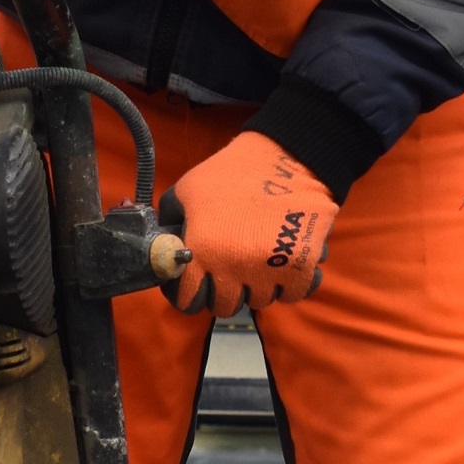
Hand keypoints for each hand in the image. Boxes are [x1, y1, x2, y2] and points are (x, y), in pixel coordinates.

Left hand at [158, 131, 336, 316]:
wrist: (288, 156)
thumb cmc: (233, 172)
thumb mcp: (188, 190)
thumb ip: (170, 220)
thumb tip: (163, 242)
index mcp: (202, 252)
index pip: (187, 302)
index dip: (188, 295)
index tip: (195, 285)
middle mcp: (233, 270)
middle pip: (224, 306)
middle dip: (223, 291)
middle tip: (228, 272)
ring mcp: (269, 273)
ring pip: (258, 301)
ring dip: (256, 286)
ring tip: (256, 262)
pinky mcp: (301, 269)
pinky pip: (291, 295)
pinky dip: (287, 284)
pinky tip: (281, 264)